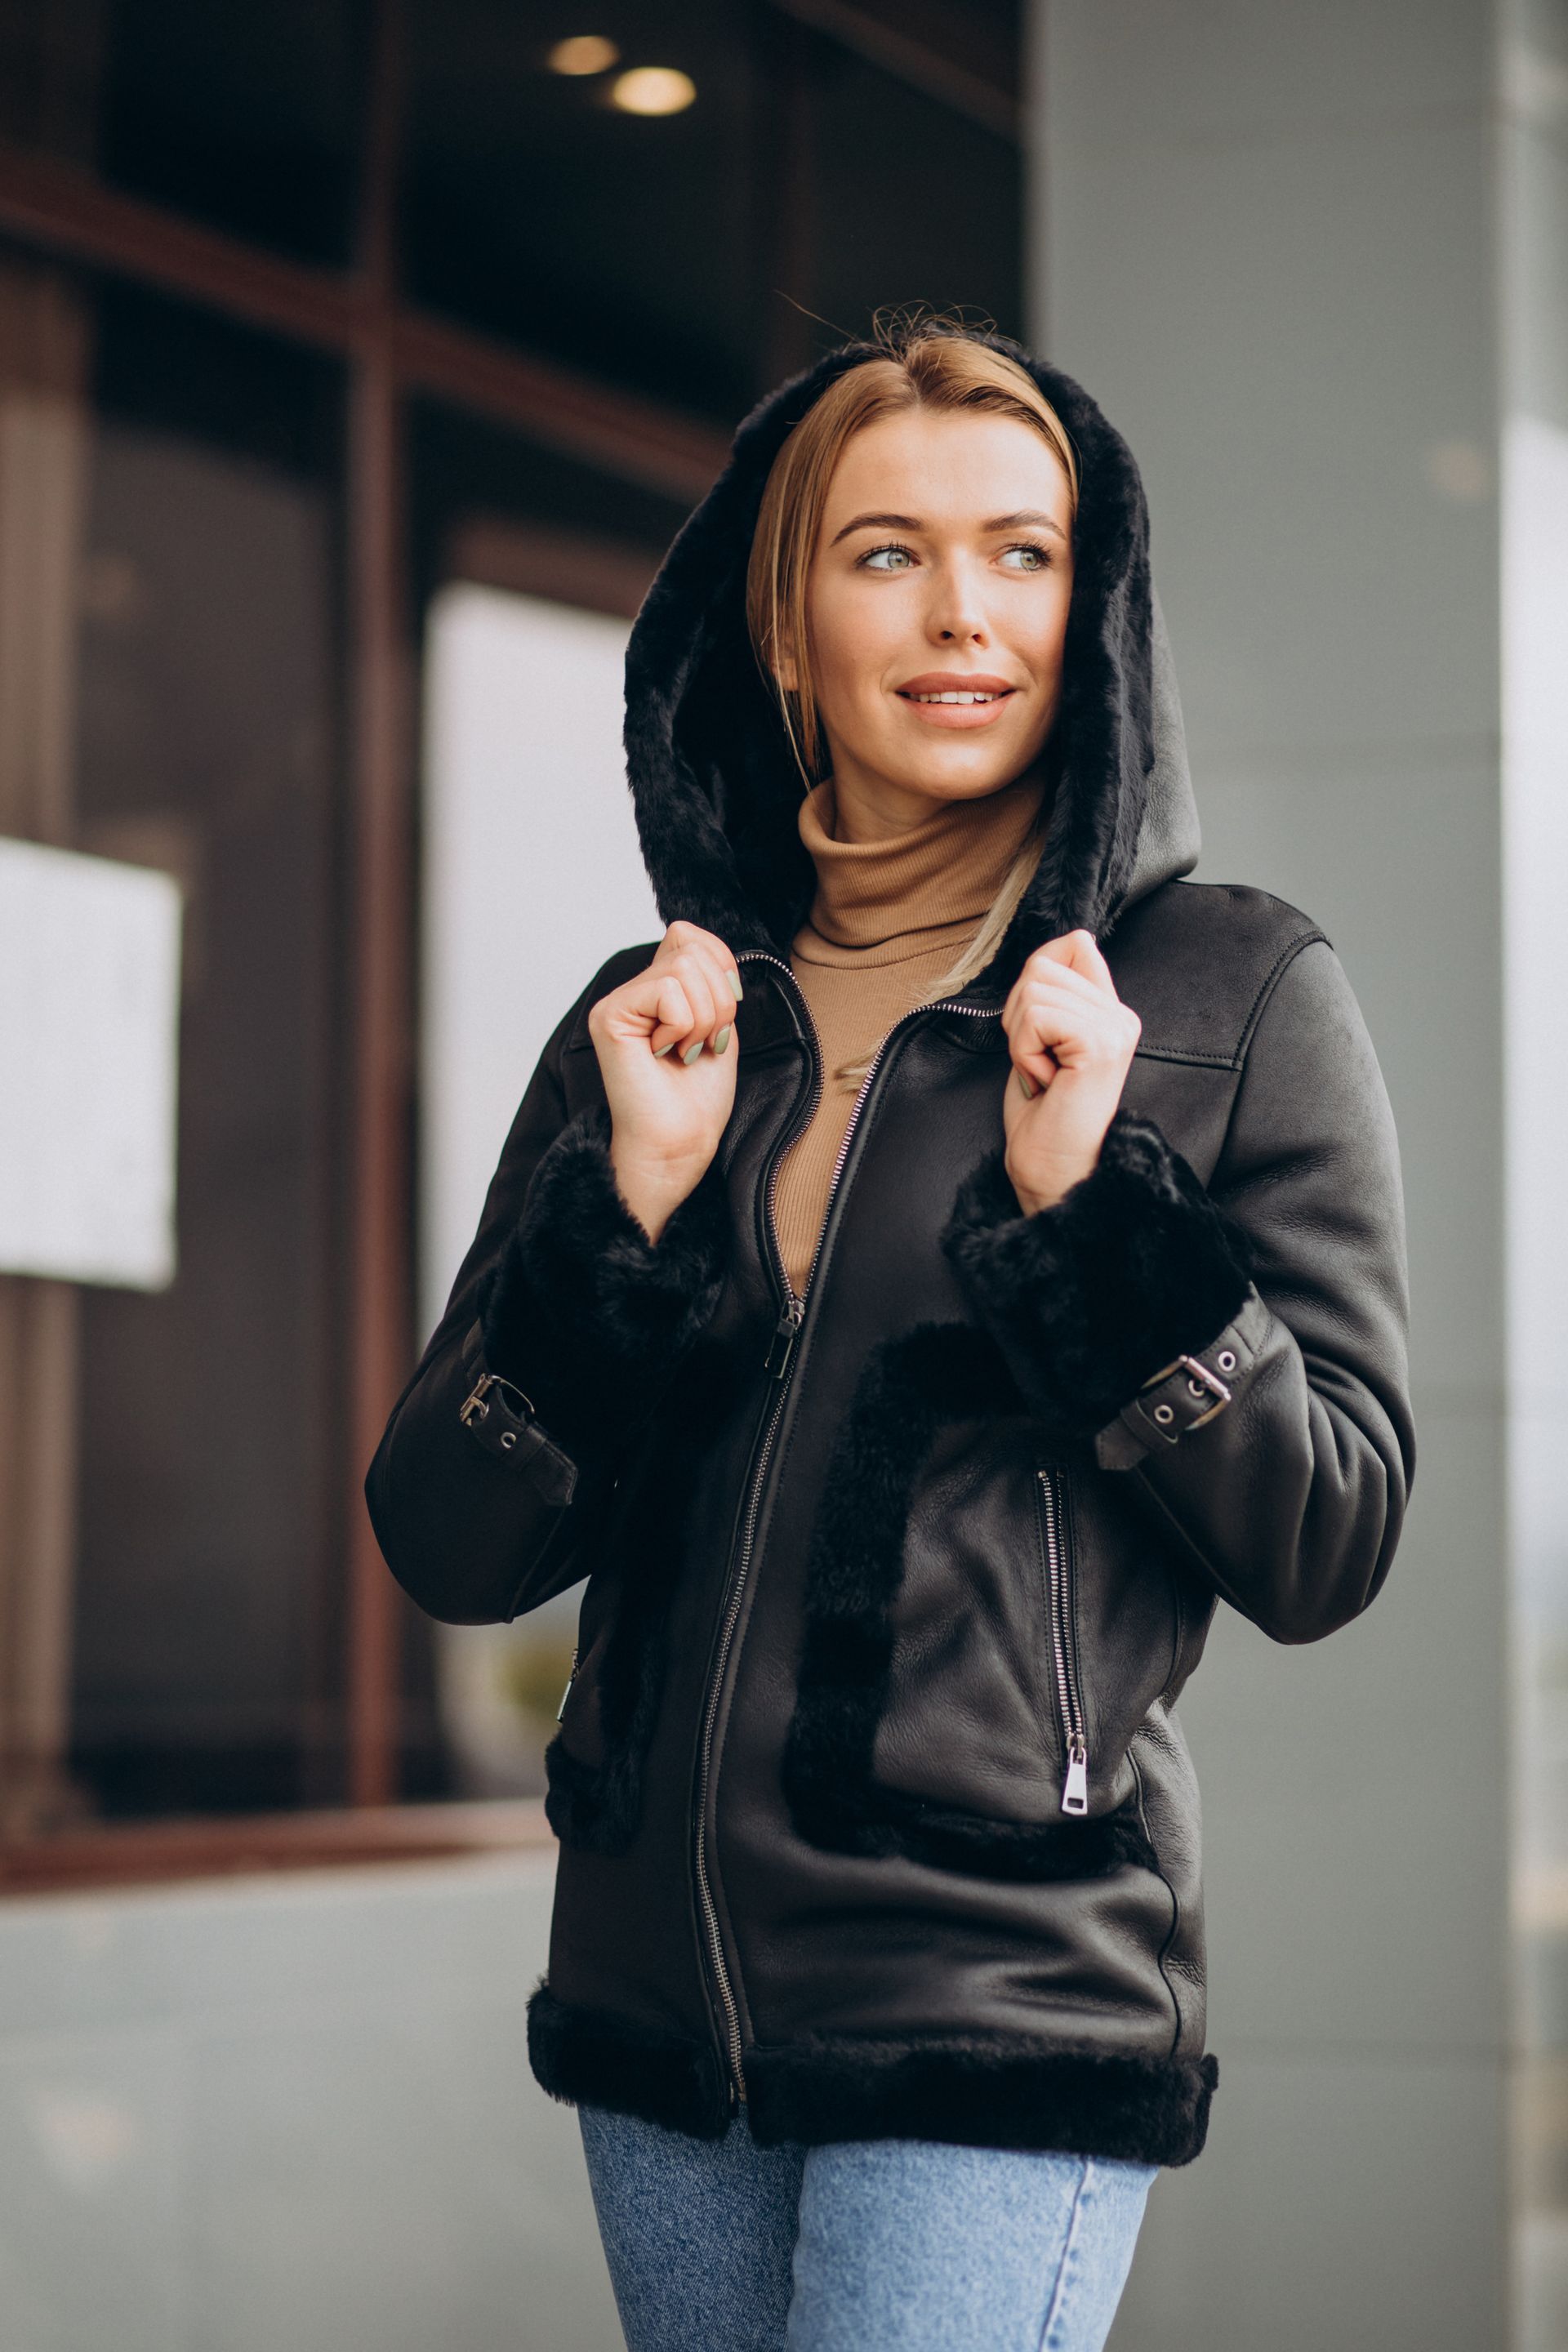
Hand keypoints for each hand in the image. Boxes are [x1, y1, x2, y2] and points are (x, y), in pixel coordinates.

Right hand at [587, 921, 742, 1241]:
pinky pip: (668, 991)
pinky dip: (684, 1026)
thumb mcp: (717, 1020)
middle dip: (718, 1001)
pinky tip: (666, 1054)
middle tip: (703, 1044)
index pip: (690, 936)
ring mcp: (616, 1002)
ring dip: (704, 1018)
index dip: (722, 970)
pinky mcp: (608, 1017)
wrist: (680, 1143)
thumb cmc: (698, 1097)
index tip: (720, 1020)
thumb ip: (708, 976)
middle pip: (692, 949)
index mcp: (656, 990)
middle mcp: (631, 992)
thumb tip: (692, 933)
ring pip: (684, 968)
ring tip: (686, 1052)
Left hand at [1000, 930, 1140, 1214]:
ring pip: (1034, 990)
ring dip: (1020, 1039)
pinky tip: (1045, 1081)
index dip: (1036, 977)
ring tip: (1044, 1075)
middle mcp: (1122, 1016)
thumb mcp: (1041, 1041)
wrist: (1053, 1170)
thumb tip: (1052, 951)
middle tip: (1040, 1065)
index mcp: (1112, 1011)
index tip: (1037, 1033)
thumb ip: (1051, 996)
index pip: (1075, 943)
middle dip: (1019, 1017)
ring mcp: (1115, 1029)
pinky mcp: (1100, 1044)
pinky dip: (1024, 1051)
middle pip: (1043, 966)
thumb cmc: (1043, 1115)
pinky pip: (1036, 1017)